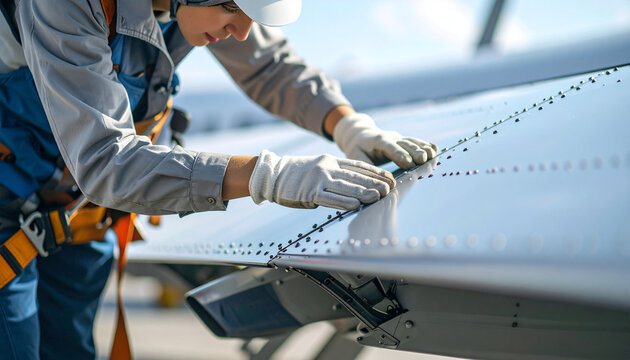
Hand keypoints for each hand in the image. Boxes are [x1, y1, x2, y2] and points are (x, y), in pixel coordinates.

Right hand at [249, 150, 395, 209]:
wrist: (272, 174)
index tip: (390, 178)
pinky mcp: (310, 192)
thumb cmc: (298, 174)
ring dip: (365, 192)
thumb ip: (336, 174)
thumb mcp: (319, 166)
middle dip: (375, 183)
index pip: (359, 166)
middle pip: (356, 176)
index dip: (376, 173)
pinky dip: (345, 202)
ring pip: (347, 187)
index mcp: (331, 160)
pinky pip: (331, 198)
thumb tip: (357, 187)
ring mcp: (319, 179)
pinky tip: (357, 205)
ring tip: (379, 196)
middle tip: (391, 188)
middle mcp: (327, 167)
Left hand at [333, 113, 437, 169]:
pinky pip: (415, 142)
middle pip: (404, 144)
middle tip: (423, 160)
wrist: (360, 135)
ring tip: (432, 155)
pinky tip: (434, 148)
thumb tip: (377, 180)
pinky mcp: (403, 140)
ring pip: (412, 142)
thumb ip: (366, 166)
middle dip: (414, 152)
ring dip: (423, 148)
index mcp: (378, 140)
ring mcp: (398, 138)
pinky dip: (425, 145)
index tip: (409, 163)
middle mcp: (390, 137)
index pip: (390, 147)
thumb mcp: (356, 156)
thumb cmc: (357, 148)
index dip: (399, 154)